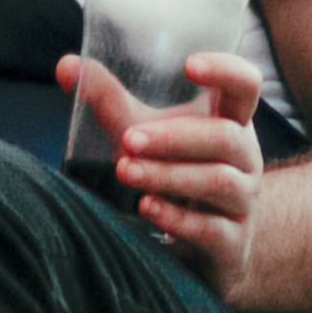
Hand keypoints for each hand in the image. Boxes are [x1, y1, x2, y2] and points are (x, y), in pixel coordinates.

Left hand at [67, 44, 265, 298]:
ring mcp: (245, 201)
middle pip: (225, 137)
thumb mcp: (145, 133)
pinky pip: (211, 228)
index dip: (225, 70)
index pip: (245, 85)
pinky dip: (176, 218)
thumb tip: (64, 65)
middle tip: (129, 139)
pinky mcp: (234, 243)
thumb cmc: (174, 173)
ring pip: (218, 181)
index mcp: (231, 120)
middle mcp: (247, 157)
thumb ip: (109, 99)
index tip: (188, 65)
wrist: (204, 246)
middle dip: (175, 137)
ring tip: (125, 171)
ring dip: (168, 175)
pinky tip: (146, 208)